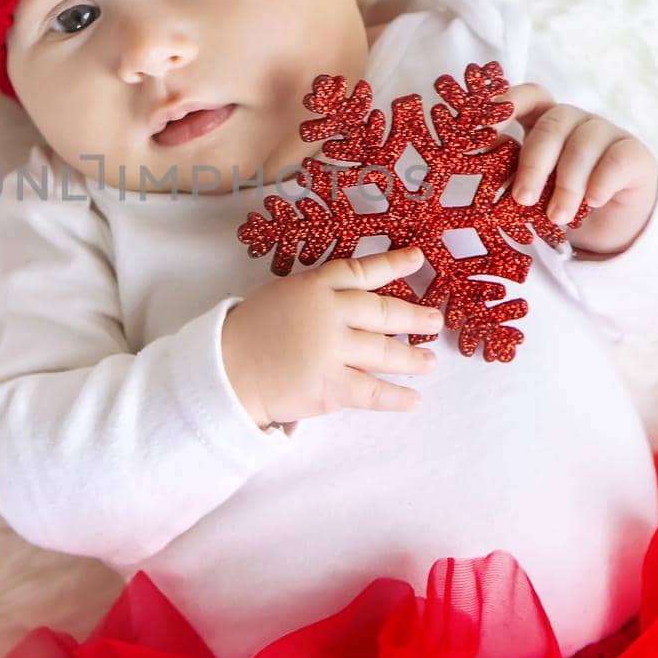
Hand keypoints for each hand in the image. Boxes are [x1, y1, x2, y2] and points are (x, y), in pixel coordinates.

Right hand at [221, 246, 443, 428]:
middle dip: (413, 317)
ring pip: (384, 353)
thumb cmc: (248, 333)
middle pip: (382, 313)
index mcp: (313, 286)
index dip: (392, 264)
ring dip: (411, 359)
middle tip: (435, 320)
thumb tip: (355, 302)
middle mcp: (328, 314)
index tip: (418, 258)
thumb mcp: (280, 296)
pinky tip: (414, 400)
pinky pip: (372, 392)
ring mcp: (331, 350)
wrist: (223, 371)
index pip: (360, 271)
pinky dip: (396, 397)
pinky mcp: (330, 386)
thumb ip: (316, 295)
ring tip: (428, 363)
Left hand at [490, 83, 657, 258]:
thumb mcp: (533, 187)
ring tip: (557, 217)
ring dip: (567, 185)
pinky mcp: (634, 154)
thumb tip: (484, 162)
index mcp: (544, 122)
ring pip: (582, 145)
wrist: (609, 225)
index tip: (486, 127)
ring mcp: (606, 133)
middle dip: (534, 164)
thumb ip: (512, 171)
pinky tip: (592, 202)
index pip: (529, 97)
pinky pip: (616, 159)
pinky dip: (601, 182)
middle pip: (552, 125)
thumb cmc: (559, 199)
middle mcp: (574, 121)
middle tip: (522, 198)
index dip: (509, 104)